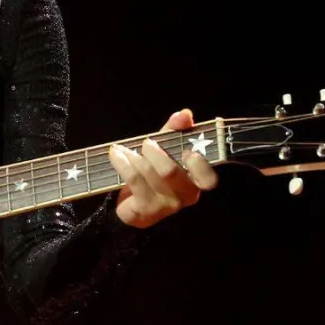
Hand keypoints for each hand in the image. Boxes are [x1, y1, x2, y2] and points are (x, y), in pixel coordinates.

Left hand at [109, 108, 218, 228]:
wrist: (130, 203)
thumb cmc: (153, 171)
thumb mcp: (165, 148)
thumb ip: (175, 131)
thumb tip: (185, 114)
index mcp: (195, 180)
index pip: (208, 179)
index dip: (199, 166)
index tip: (187, 151)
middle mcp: (185, 196)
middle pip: (171, 172)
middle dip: (155, 153)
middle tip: (146, 143)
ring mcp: (165, 206)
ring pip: (149, 174)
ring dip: (134, 156)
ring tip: (122, 149)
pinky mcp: (145, 211)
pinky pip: (133, 180)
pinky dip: (122, 163)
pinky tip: (116, 155)